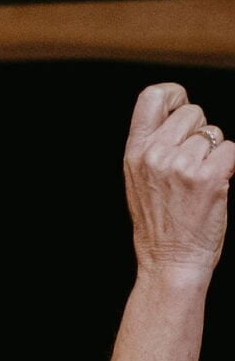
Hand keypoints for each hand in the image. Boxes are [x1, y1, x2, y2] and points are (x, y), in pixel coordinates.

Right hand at [125, 83, 234, 280]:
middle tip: (190, 167)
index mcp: (135, 154)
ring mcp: (182, 166)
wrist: (170, 266)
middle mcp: (156, 155)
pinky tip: (214, 188)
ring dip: (213, 155)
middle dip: (199, 133)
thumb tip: (179, 114)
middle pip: (192, 112)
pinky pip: (230, 150)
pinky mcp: (209, 176)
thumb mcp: (139, 183)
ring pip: (214, 134)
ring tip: (198, 185)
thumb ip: (153, 147)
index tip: (181, 108)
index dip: (174, 94)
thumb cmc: (159, 228)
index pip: (152, 96)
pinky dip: (229, 166)